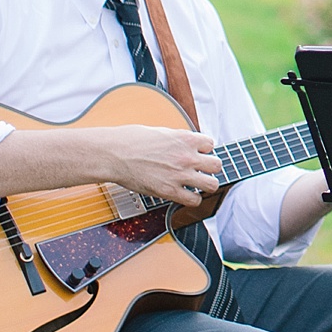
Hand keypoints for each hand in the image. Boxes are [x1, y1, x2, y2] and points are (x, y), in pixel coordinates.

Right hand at [92, 126, 222, 206]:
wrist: (114, 154)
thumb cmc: (131, 140)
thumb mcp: (161, 131)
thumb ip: (178, 140)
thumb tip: (185, 144)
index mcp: (185, 138)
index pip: (210, 144)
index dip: (204, 150)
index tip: (196, 153)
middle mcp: (187, 156)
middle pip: (217, 165)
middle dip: (209, 168)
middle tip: (200, 170)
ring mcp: (180, 175)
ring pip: (212, 184)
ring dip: (206, 184)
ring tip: (197, 184)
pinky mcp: (170, 191)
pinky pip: (194, 200)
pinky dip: (192, 199)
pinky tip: (185, 194)